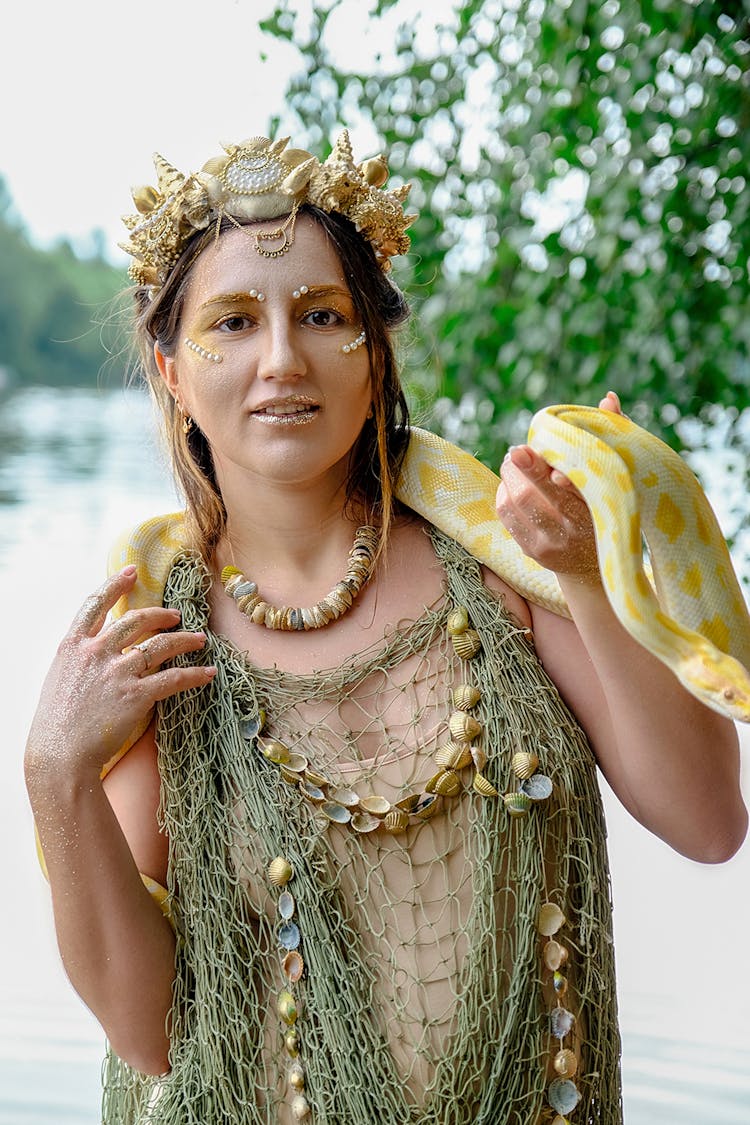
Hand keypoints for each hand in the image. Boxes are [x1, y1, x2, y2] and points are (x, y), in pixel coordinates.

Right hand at [26, 566, 214, 781]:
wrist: (59, 754)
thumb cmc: (57, 722)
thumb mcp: (59, 678)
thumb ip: (80, 659)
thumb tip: (97, 648)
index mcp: (72, 646)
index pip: (95, 604)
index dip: (115, 585)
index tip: (132, 572)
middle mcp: (96, 652)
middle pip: (136, 620)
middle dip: (160, 615)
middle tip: (176, 616)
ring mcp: (117, 672)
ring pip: (160, 645)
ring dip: (184, 639)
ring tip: (200, 639)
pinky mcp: (136, 695)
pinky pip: (174, 678)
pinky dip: (195, 674)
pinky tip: (208, 673)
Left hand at [495, 392, 622, 579]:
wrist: (597, 565)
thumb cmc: (608, 506)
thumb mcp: (616, 478)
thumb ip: (611, 437)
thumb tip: (608, 399)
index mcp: (596, 512)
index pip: (571, 491)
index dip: (548, 473)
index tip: (531, 455)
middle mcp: (572, 531)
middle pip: (532, 496)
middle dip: (520, 468)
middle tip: (517, 451)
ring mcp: (548, 544)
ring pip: (514, 501)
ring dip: (509, 475)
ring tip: (516, 462)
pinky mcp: (530, 550)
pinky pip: (506, 514)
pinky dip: (505, 491)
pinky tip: (514, 483)